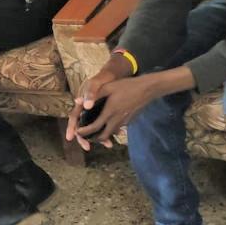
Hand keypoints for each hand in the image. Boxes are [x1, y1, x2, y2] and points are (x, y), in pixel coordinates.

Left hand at [67, 63, 191, 148]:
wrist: (148, 89)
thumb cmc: (126, 86)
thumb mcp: (108, 87)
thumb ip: (93, 95)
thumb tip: (78, 101)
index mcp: (110, 111)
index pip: (95, 127)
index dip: (85, 132)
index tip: (77, 133)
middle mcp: (118, 119)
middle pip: (103, 135)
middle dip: (92, 138)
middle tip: (84, 136)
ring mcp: (125, 121)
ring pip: (111, 133)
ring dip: (102, 135)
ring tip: (93, 133)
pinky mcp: (130, 121)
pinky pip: (118, 128)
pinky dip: (110, 130)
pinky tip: (106, 126)